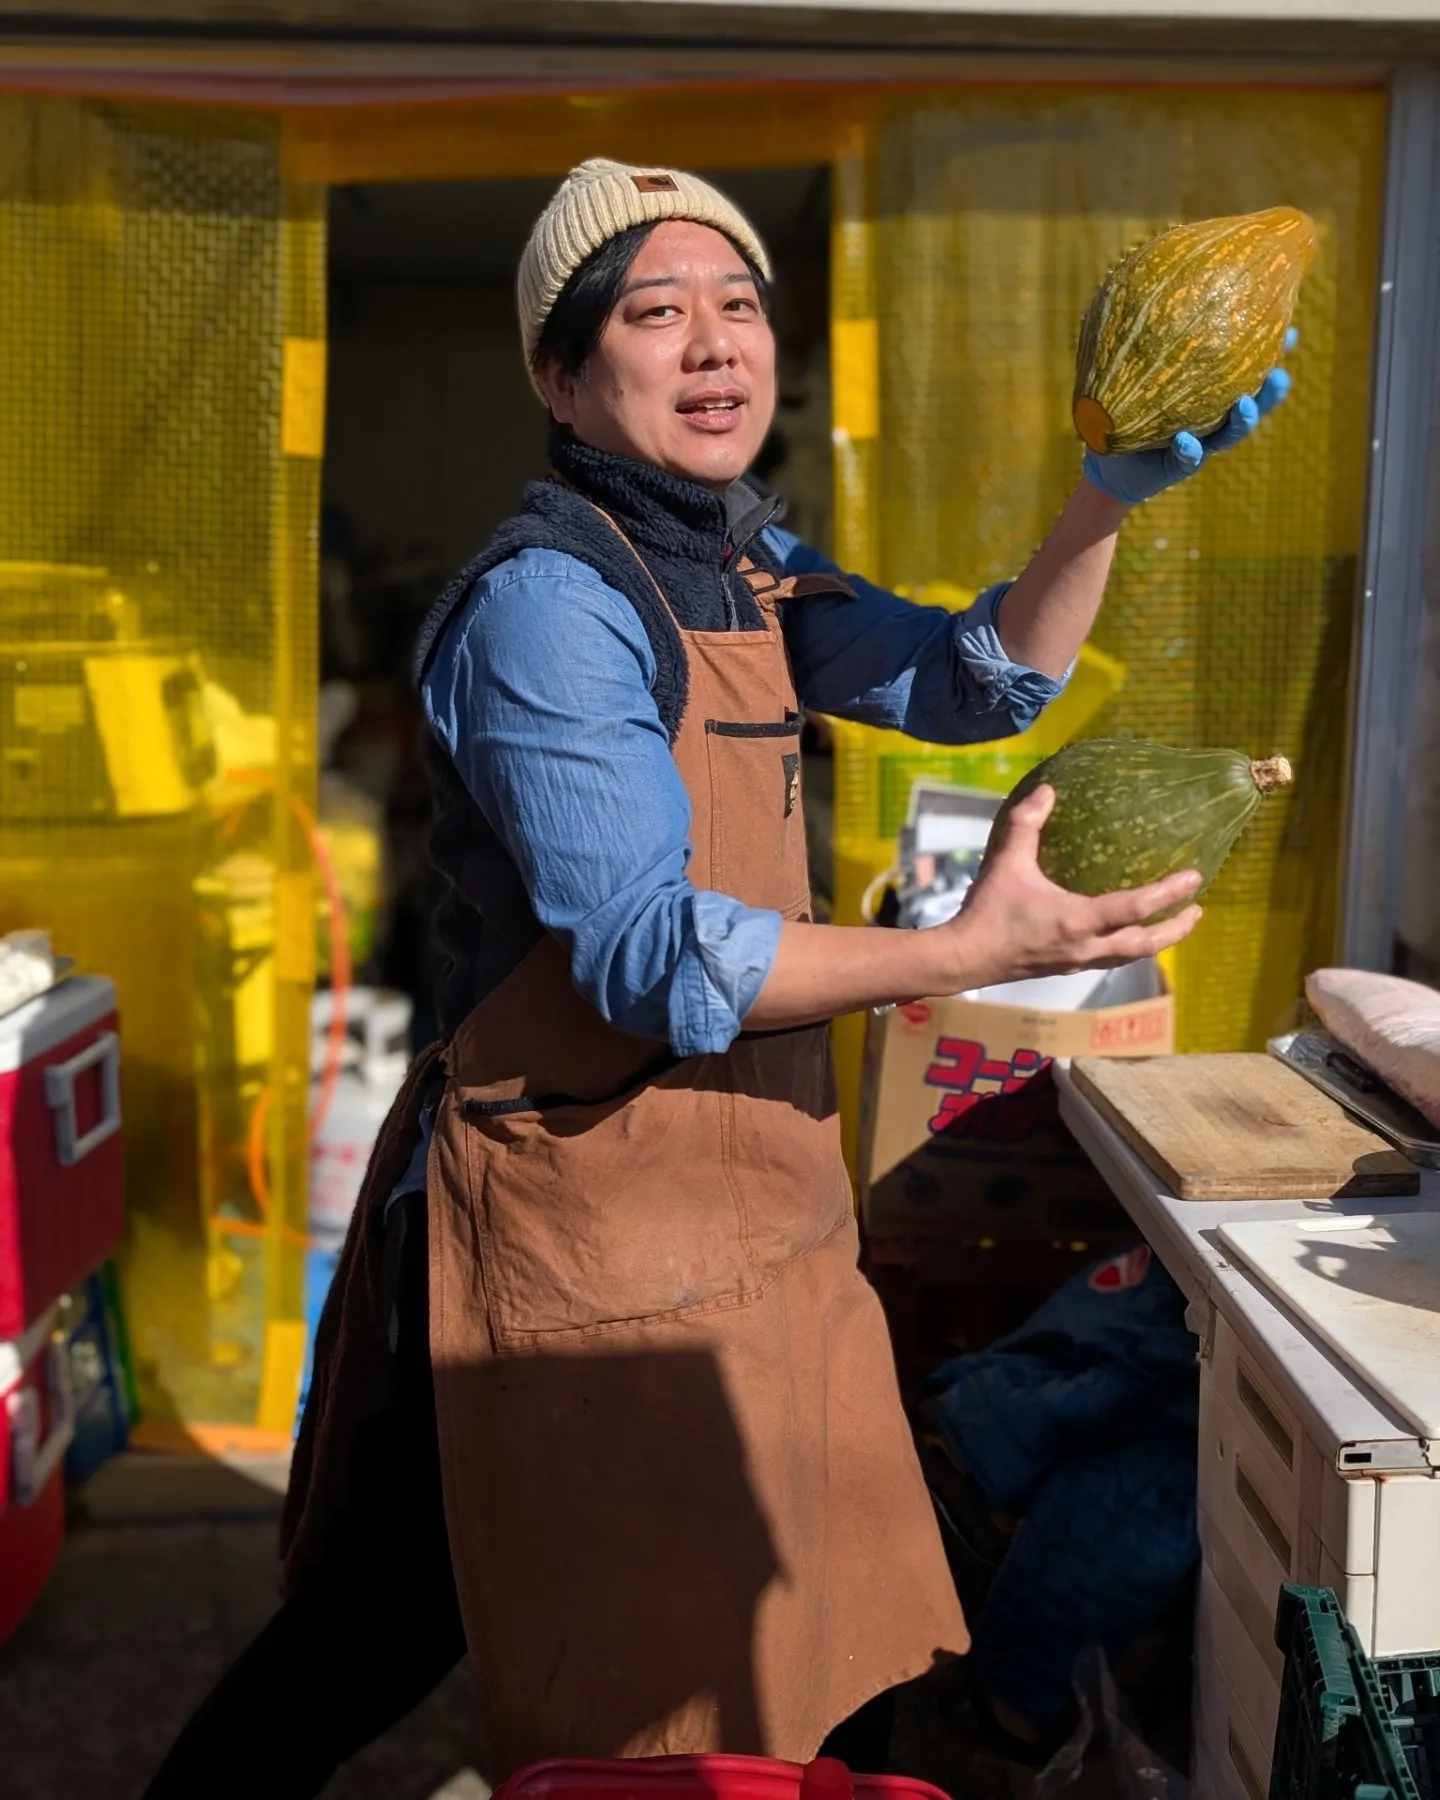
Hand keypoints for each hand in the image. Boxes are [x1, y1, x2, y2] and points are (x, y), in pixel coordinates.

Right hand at [941, 785, 1203, 984]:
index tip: (1195, 877)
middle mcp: (1085, 946)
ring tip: (1174, 926)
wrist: (964, 957)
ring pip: (1129, 957)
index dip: (1168, 892)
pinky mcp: (1064, 969)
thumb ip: (1027, 823)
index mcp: (1077, 919)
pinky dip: (1128, 948)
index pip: (1135, 907)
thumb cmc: (988, 909)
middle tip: (1198, 911)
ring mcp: (1076, 962)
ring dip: (1156, 942)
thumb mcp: (1006, 860)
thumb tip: (1049, 790)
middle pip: (1144, 944)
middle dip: (1175, 929)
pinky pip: (1108, 960)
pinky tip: (1126, 937)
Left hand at [1081, 326, 1296, 507]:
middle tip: (1281, 375)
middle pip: (1253, 403)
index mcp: (1213, 390)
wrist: (1109, 455)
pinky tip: (1185, 440)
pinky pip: (1185, 460)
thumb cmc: (1128, 399)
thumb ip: (1160, 335)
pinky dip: (1188, 450)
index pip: (1250, 368)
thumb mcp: (1143, 363)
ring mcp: (1199, 441)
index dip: (1274, 352)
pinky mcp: (1175, 466)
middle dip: (1270, 391)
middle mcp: (1212, 415)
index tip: (1292, 331)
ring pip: (1229, 434)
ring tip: (1245, 406)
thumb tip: (1167, 277)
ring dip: (1242, 421)